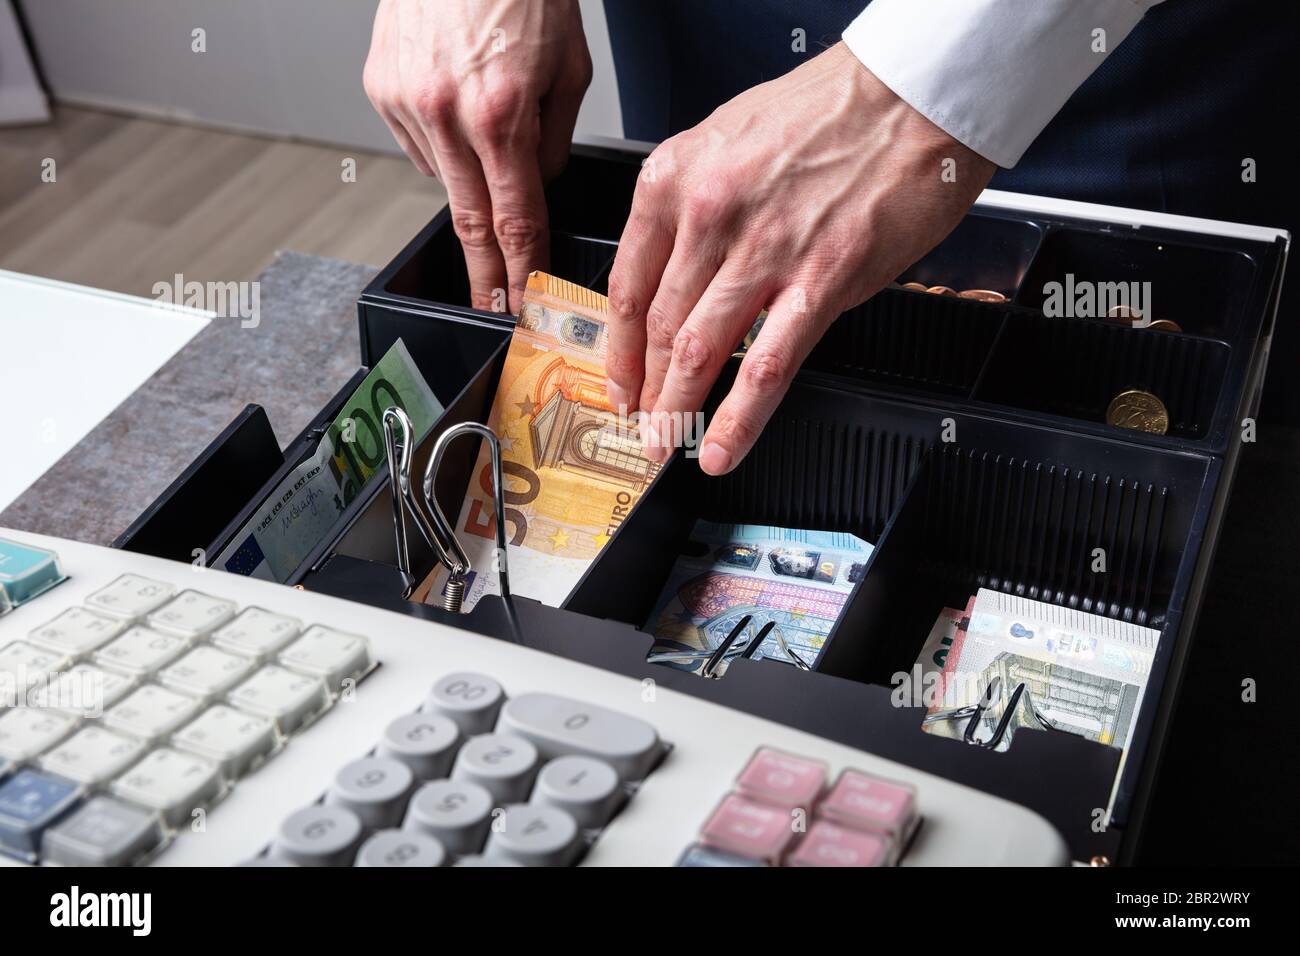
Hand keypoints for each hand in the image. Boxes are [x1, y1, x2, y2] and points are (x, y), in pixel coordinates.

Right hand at [364, 0, 591, 311]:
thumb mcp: (570, 70)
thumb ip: (552, 142)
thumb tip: (535, 188)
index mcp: (499, 113)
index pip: (514, 218)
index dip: (521, 268)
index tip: (523, 302)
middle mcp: (445, 113)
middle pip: (468, 220)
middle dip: (486, 272)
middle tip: (493, 307)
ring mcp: (406, 103)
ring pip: (444, 178)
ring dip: (470, 180)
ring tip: (488, 133)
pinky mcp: (381, 88)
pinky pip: (418, 144)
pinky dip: (442, 143)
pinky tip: (457, 109)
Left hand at [605, 42, 995, 474]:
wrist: (911, 94)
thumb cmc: (829, 111)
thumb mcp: (727, 141)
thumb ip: (694, 209)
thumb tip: (681, 276)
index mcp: (676, 179)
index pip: (625, 285)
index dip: (617, 349)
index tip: (619, 381)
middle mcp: (709, 215)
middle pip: (657, 326)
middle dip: (645, 391)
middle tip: (643, 426)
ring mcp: (764, 251)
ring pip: (698, 350)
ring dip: (678, 410)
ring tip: (670, 444)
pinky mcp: (821, 280)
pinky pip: (767, 367)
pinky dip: (738, 419)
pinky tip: (721, 449)